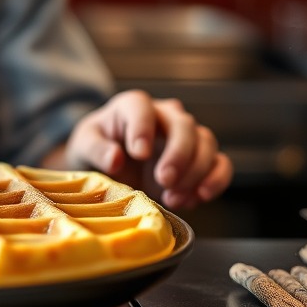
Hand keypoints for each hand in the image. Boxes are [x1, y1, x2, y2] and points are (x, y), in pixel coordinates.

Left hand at [62, 89, 232, 209]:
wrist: (110, 167)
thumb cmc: (97, 149)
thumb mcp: (85, 146)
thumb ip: (96, 150)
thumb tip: (115, 159)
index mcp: (133, 106)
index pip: (142, 107)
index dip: (143, 128)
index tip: (138, 153)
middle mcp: (164, 115)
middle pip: (184, 125)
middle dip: (178, 155)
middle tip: (164, 180)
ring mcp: (185, 137)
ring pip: (206, 143)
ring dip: (196, 172)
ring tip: (172, 198)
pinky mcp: (200, 159)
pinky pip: (221, 164)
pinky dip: (215, 182)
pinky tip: (195, 199)